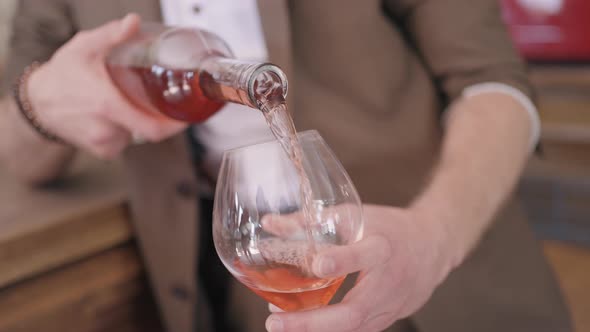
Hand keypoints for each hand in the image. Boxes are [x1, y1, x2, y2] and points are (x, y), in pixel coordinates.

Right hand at [27, 14, 186, 158]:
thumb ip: (111, 35)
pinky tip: (115, 114)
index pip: (153, 129)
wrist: (38, 103)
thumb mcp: (85, 48)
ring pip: (137, 133)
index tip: (187, 118)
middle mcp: (106, 129)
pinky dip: (126, 129)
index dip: (175, 127)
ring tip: (126, 101)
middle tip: (157, 99)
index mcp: (107, 106)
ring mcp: (104, 143)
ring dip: (139, 119)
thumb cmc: (62, 75)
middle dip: (156, 115)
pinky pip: (125, 141)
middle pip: (148, 129)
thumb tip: (134, 22)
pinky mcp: (102, 151)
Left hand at [264, 205, 454, 331]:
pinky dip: (329, 331)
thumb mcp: (354, 215)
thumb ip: (311, 221)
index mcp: (383, 248)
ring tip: (280, 324)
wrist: (432, 247)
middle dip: (311, 322)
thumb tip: (269, 223)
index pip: (364, 256)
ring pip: (352, 329)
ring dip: (314, 331)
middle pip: (352, 312)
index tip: (317, 265)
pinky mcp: (386, 320)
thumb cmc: (390, 228)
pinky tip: (303, 325)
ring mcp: (389, 307)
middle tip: (275, 322)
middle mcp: (388, 282)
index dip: (342, 261)